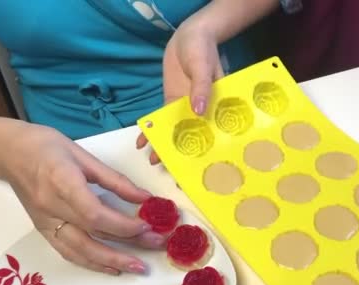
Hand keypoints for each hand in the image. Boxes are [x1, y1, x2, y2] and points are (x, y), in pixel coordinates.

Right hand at [0, 120, 164, 274]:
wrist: (7, 152)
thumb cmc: (44, 145)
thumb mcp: (83, 155)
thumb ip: (114, 179)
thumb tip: (144, 197)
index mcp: (62, 182)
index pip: (95, 213)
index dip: (122, 224)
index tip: (147, 225)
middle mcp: (51, 207)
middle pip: (92, 235)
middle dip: (126, 246)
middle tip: (156, 246)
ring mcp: (45, 222)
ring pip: (79, 250)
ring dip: (111, 262)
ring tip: (137, 267)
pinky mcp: (43, 229)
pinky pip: (68, 252)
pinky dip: (91, 262)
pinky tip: (110, 267)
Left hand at [136, 17, 223, 163]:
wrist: (189, 36)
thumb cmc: (203, 50)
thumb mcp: (204, 68)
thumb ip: (202, 88)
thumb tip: (199, 111)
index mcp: (216, 106)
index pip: (212, 133)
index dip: (206, 152)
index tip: (198, 168)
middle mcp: (202, 112)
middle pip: (193, 138)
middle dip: (182, 155)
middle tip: (172, 173)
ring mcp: (185, 108)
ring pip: (175, 132)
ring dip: (164, 146)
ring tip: (154, 162)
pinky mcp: (171, 102)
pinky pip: (161, 120)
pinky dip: (152, 130)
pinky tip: (141, 142)